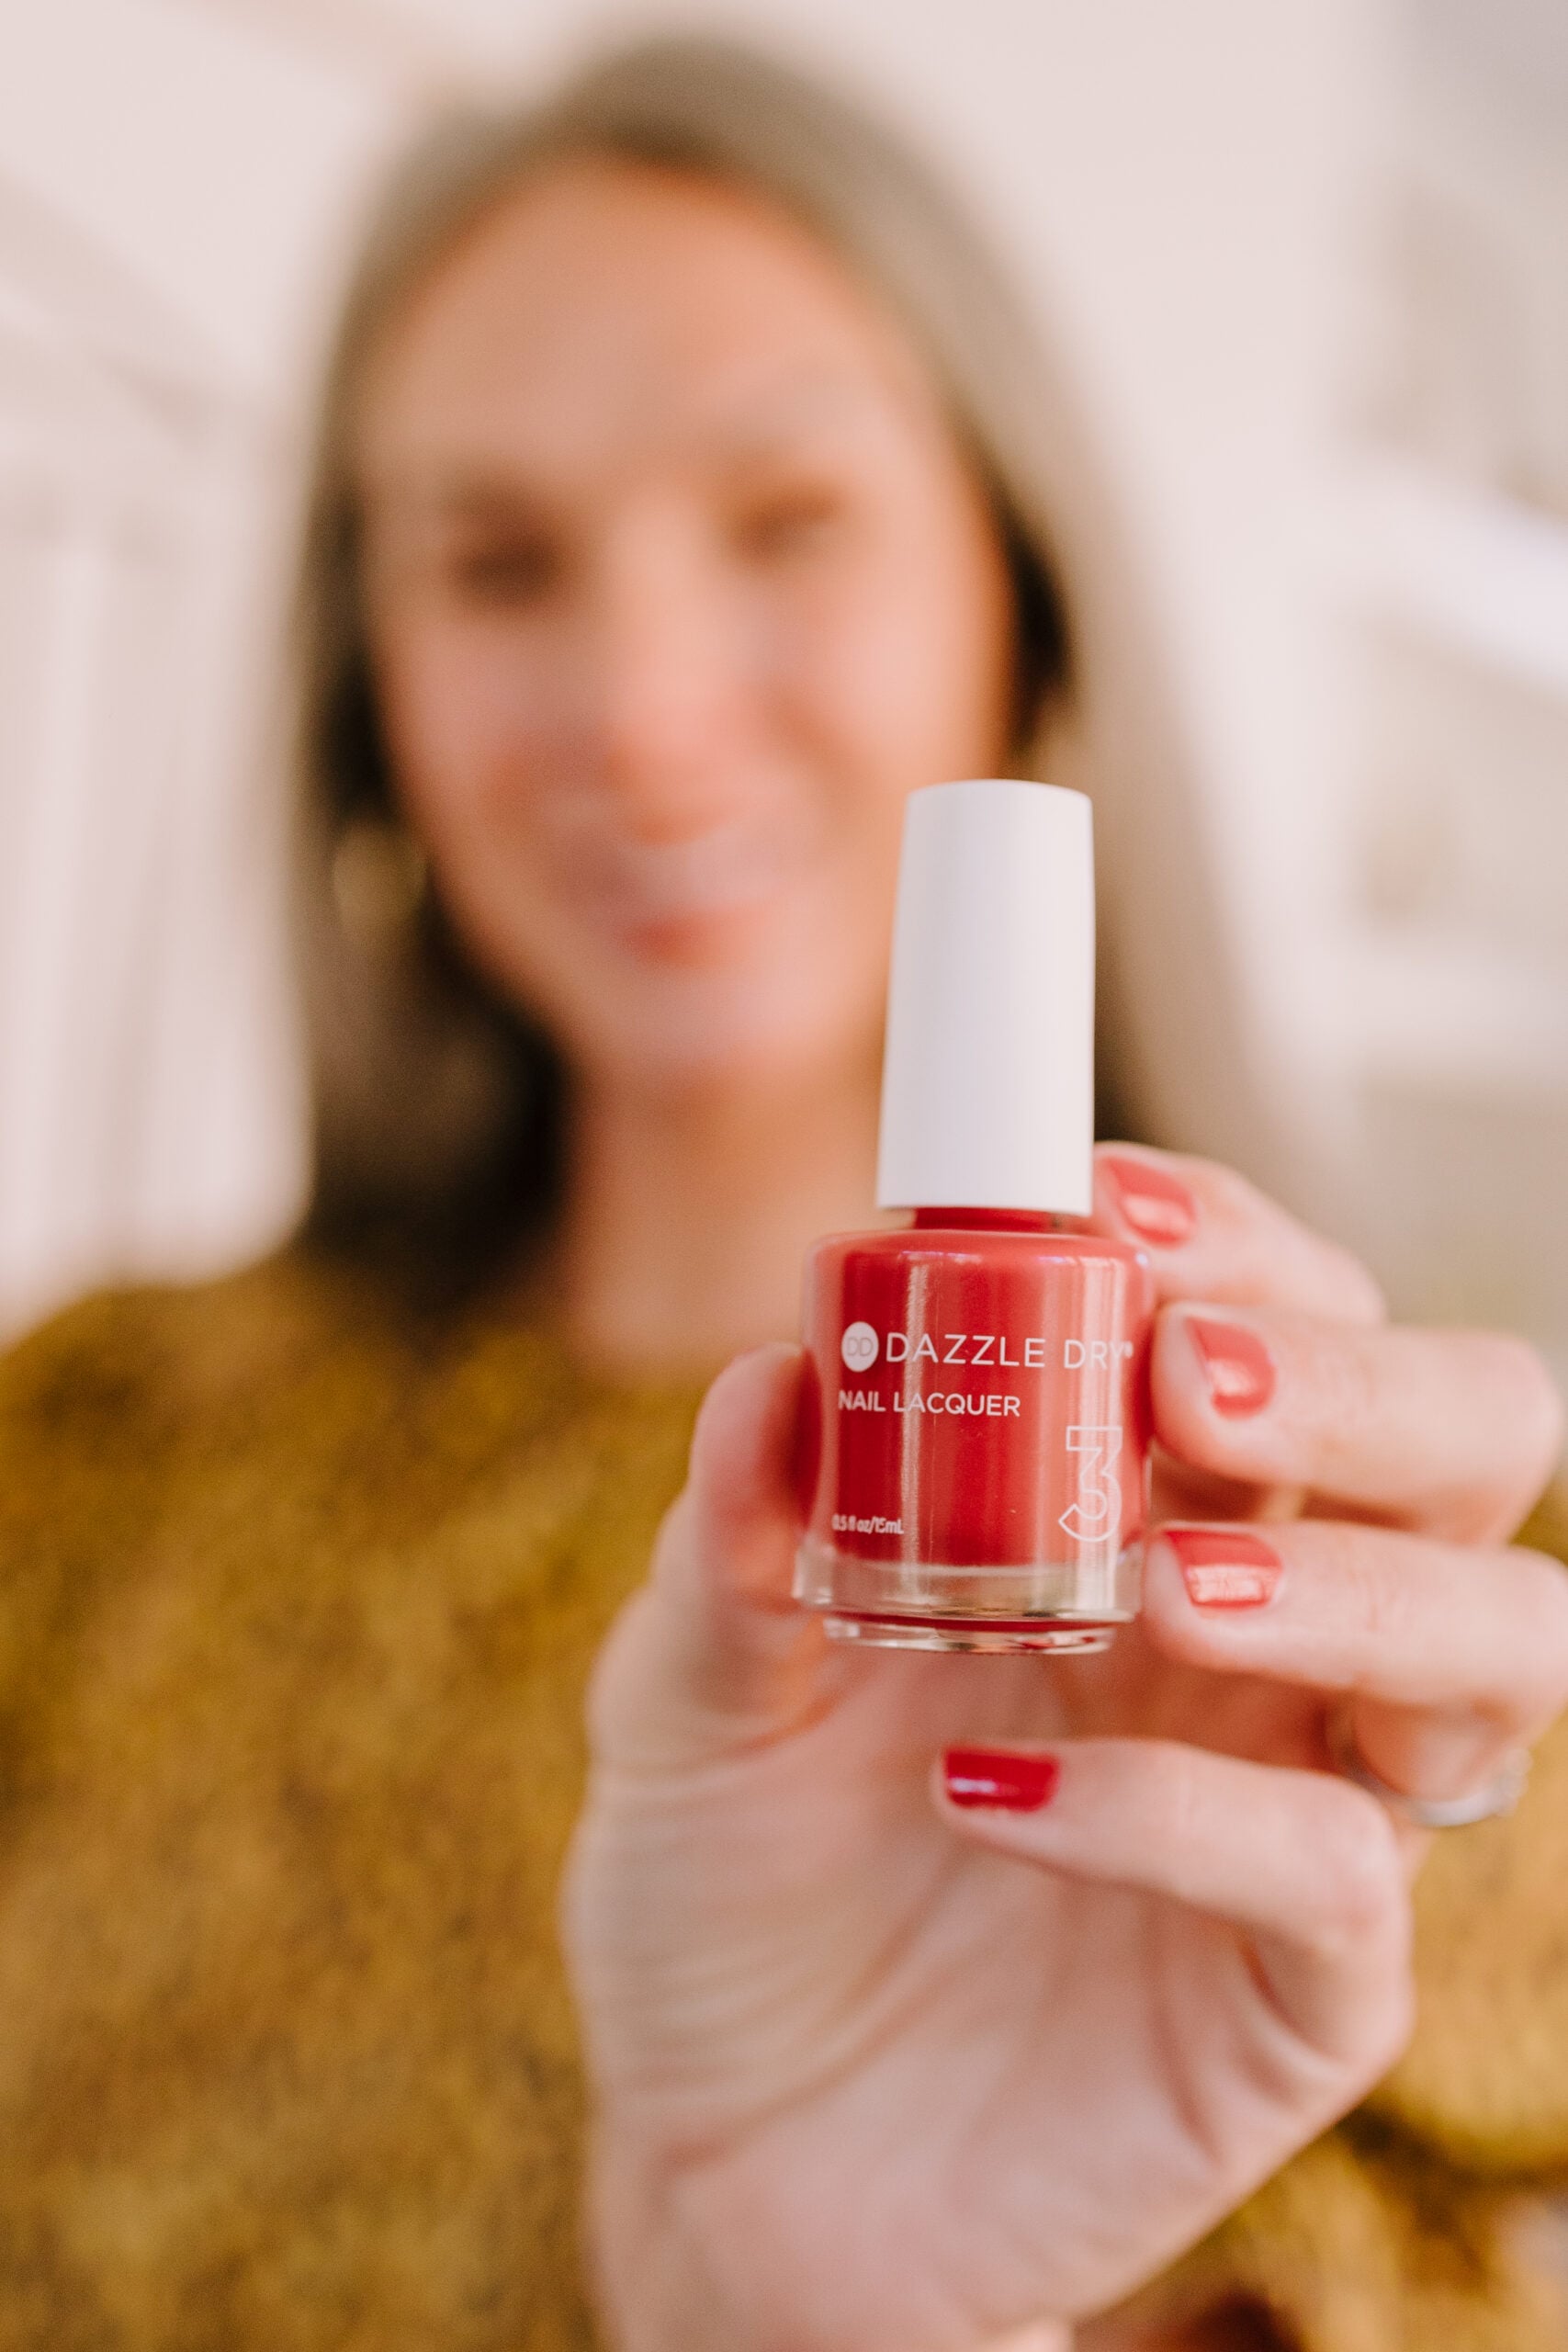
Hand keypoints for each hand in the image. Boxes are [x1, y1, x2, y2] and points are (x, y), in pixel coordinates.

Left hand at [563, 1149, 1566, 2351]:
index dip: (1229, 1234)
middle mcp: (1264, 1626)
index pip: (1280, 1310)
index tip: (1099, 1204)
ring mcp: (1304, 1796)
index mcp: (1145, 1502)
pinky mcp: (1301, 1986)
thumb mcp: (692, 1678)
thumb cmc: (734, 1874)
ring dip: (1344, 1585)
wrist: (726, 2147)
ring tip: (1147, 1588)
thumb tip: (782, 1358)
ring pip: (1501, 1642)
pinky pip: (1333, 1870)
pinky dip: (1182, 1814)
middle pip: (1468, 1437)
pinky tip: (997, 1795)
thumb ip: (741, 1525)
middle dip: (1358, 1378)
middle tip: (1184, 1378)